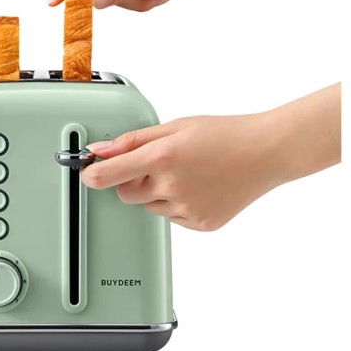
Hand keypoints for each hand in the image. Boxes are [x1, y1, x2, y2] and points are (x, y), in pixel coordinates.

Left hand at [82, 85, 340, 230]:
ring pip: (150, 208)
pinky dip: (177, 206)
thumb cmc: (225, 134)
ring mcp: (186, 209)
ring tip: (186, 174)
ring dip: (156, 193)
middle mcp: (172, 187)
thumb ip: (133, 140)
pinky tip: (198, 188)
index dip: (93, 175)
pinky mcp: (199, 224)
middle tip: (156, 164)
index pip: (109, 175)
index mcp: (163, 158)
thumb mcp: (176, 126)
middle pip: (127, 194)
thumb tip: (100, 151)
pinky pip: (172, 218)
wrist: (265, 153)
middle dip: (132, 181)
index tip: (85, 175)